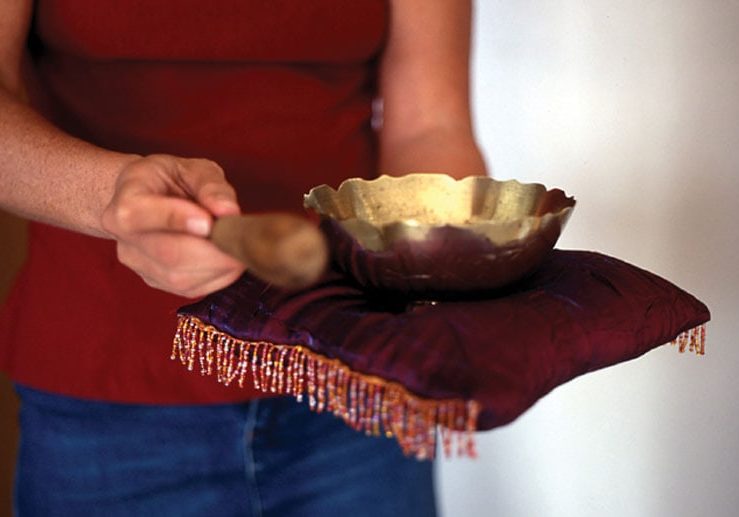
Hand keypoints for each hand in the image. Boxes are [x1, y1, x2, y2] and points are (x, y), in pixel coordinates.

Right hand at [101, 154, 245, 297]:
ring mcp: (139, 265)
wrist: (148, 198)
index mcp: (125, 202)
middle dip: (212, 250)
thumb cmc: (170, 179)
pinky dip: (218, 276)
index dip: (176, 219)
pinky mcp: (157, 282)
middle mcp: (125, 239)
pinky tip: (228, 258)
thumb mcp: (191, 168)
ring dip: (219, 265)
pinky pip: (191, 288)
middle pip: (168, 254)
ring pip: (181, 277)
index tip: (209, 221)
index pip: (140, 214)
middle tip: (241, 238)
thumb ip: (210, 185)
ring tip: (237, 245)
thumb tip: (228, 211)